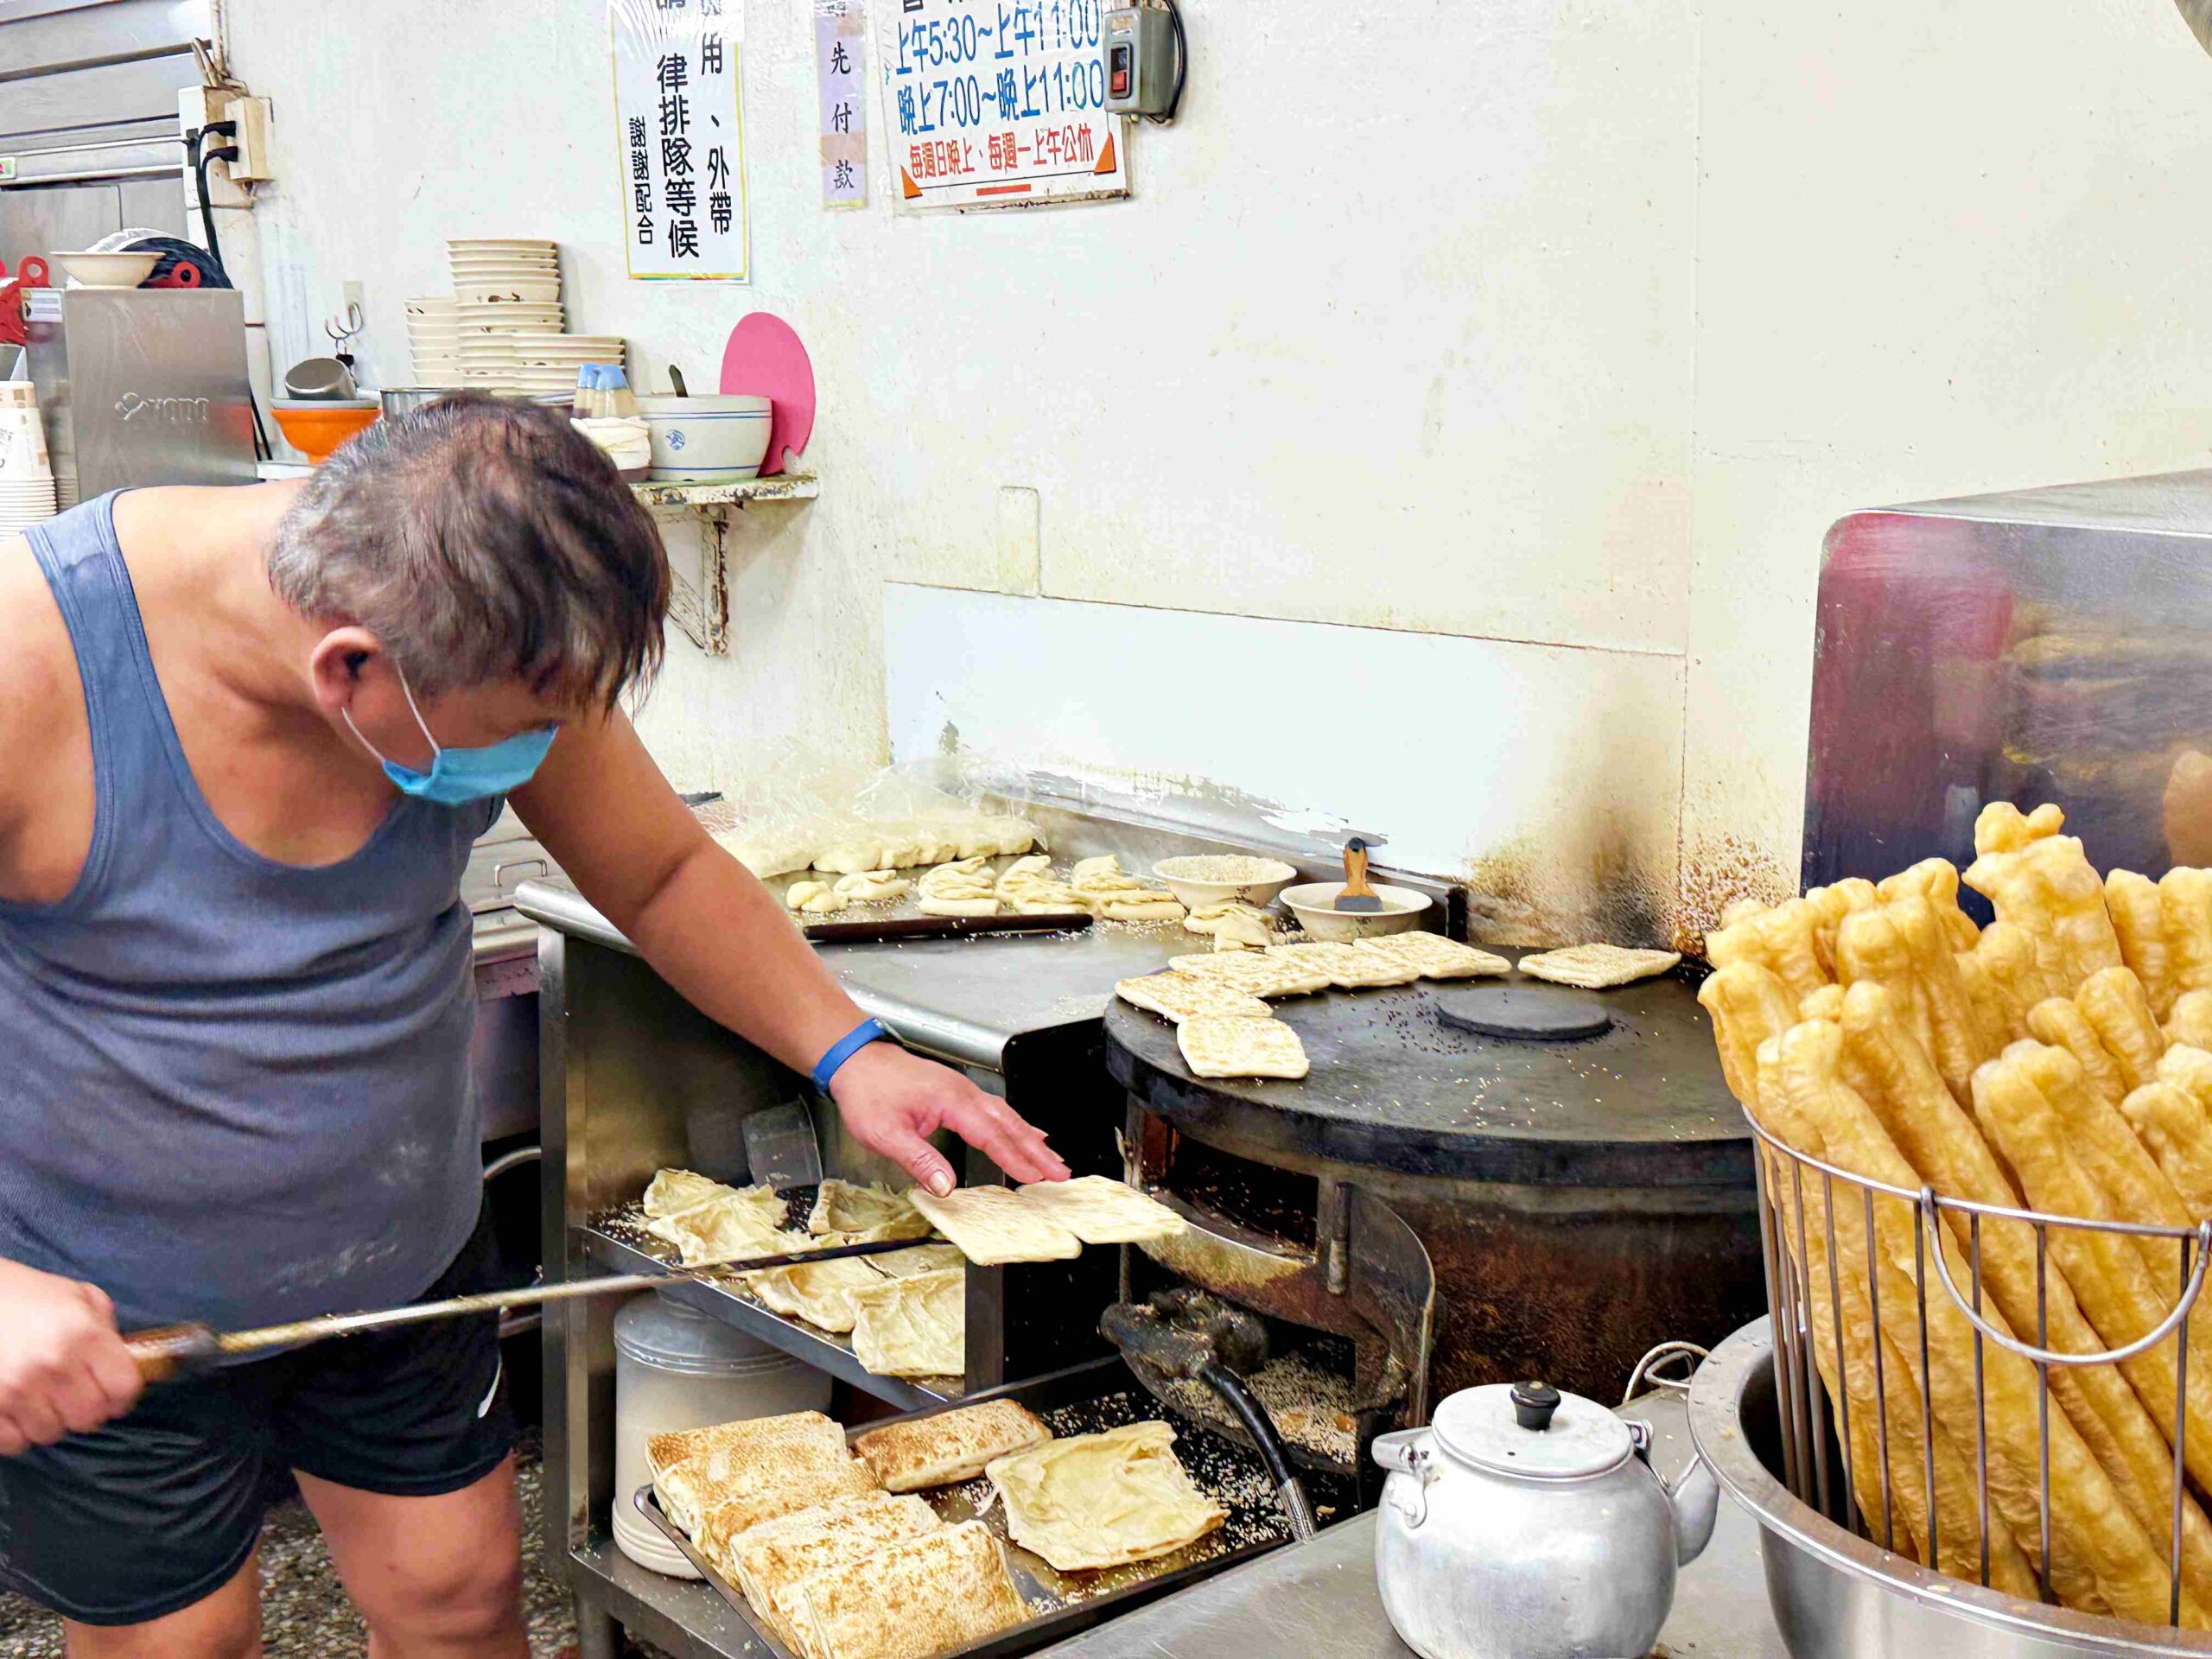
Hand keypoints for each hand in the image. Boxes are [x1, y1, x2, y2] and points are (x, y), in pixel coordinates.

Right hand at [0, 1260, 141, 1455]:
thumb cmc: (30, 1296)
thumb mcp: (81, 1297)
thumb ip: (108, 1330)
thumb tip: (127, 1364)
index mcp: (85, 1335)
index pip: (123, 1388)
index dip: (123, 1396)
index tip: (114, 1395)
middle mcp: (54, 1364)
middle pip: (89, 1417)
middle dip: (87, 1410)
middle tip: (75, 1397)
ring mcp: (17, 1388)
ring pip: (51, 1433)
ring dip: (51, 1421)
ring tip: (42, 1399)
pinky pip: (15, 1443)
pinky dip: (19, 1433)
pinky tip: (18, 1411)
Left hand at [830, 1043, 1070, 1194]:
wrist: (856, 1060)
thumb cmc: (868, 1091)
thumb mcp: (886, 1133)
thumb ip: (919, 1159)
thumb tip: (945, 1187)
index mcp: (951, 1101)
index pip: (992, 1135)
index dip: (1016, 1159)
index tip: (1038, 1177)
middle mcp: (964, 1093)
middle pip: (1010, 1124)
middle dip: (1037, 1150)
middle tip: (1061, 1172)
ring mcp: (962, 1091)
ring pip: (1006, 1116)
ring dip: (1031, 1138)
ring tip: (1053, 1158)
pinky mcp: (957, 1093)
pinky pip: (995, 1110)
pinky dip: (1015, 1124)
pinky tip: (1025, 1132)